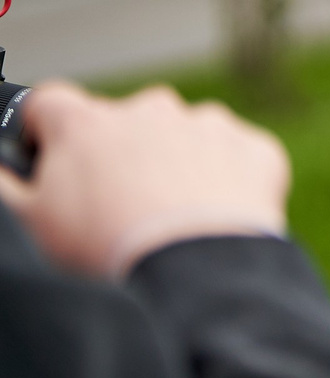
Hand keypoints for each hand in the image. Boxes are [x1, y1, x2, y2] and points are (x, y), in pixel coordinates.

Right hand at [0, 83, 289, 281]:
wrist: (199, 274)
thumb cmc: (104, 250)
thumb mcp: (28, 222)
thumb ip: (1, 185)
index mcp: (87, 122)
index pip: (50, 104)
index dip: (46, 133)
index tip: (51, 160)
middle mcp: (151, 109)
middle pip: (124, 124)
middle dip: (120, 157)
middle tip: (120, 209)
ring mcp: (209, 124)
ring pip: (185, 139)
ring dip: (177, 167)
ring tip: (172, 221)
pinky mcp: (256, 149)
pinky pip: (237, 158)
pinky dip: (229, 183)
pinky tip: (215, 220)